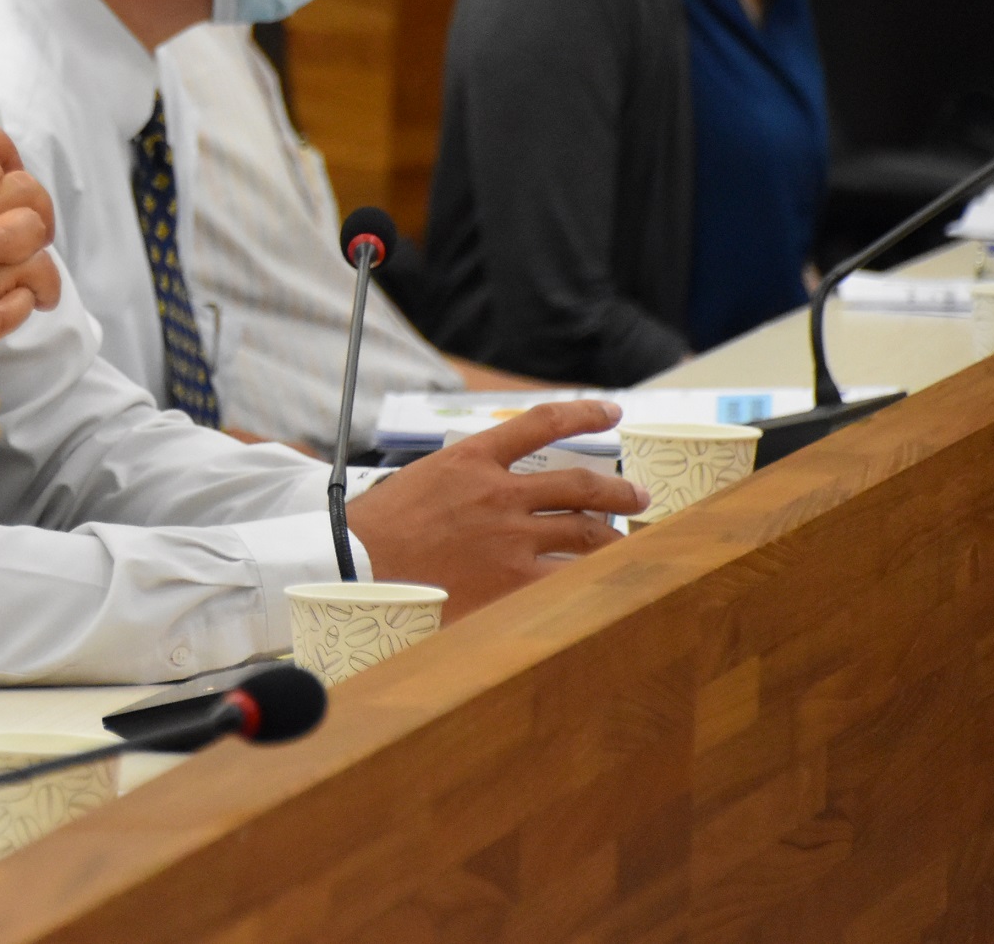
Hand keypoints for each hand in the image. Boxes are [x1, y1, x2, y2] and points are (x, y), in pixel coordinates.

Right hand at [344, 400, 649, 619]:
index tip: (611, 411)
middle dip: (619, 491)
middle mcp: (500, 493)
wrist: (355, 566)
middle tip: (637, 496)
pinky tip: (602, 581)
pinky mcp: (510, 580)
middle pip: (582, 485)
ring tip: (628, 541)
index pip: (543, 423)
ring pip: (585, 532)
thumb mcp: (425, 479)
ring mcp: (510, 538)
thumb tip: (504, 484)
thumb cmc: (379, 527)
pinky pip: (565, 576)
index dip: (584, 414)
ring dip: (614, 536)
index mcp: (473, 458)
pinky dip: (587, 577)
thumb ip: (469, 476)